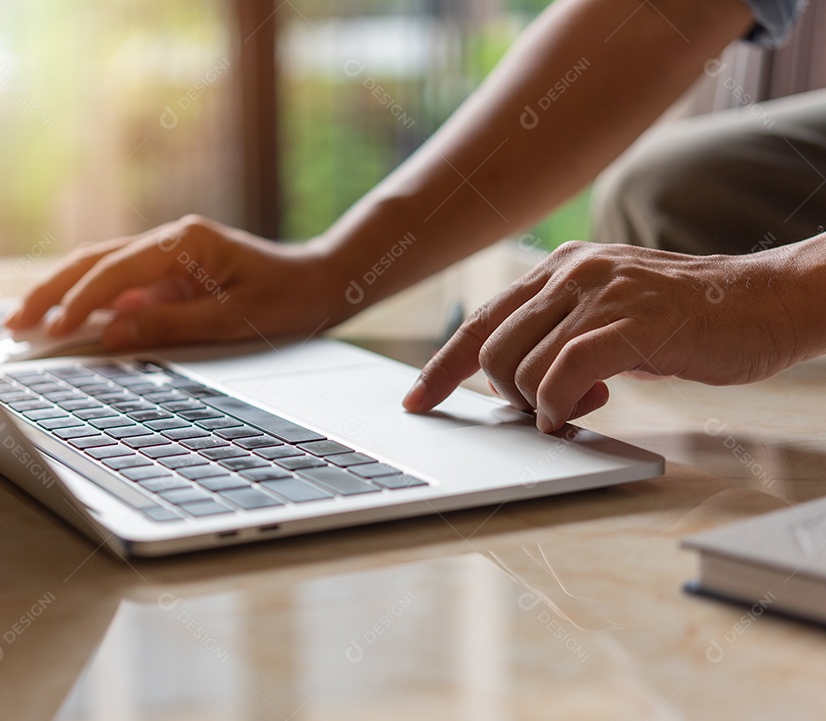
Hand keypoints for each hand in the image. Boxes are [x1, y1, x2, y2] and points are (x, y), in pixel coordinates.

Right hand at [6, 215, 344, 349]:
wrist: (320, 282)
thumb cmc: (287, 298)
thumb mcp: (233, 319)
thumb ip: (170, 324)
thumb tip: (111, 332)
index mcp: (184, 243)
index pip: (115, 271)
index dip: (79, 302)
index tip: (52, 331)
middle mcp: (169, 241)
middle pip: (93, 261)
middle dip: (50, 292)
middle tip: (14, 325)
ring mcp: (166, 255)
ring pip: (99, 269)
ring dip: (61, 294)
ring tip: (26, 323)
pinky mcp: (168, 273)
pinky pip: (119, 285)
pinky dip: (89, 303)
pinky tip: (66, 323)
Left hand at [402, 240, 813, 431]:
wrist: (769, 301)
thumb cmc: (690, 318)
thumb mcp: (611, 313)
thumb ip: (563, 336)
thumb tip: (520, 385)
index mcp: (561, 266)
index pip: (480, 319)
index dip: (442, 365)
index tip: (417, 400)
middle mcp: (572, 270)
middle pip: (490, 348)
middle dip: (503, 394)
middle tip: (543, 409)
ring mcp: (602, 293)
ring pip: (521, 364)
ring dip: (538, 404)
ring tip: (576, 408)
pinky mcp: (632, 322)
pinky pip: (564, 373)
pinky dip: (560, 404)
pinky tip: (585, 410)